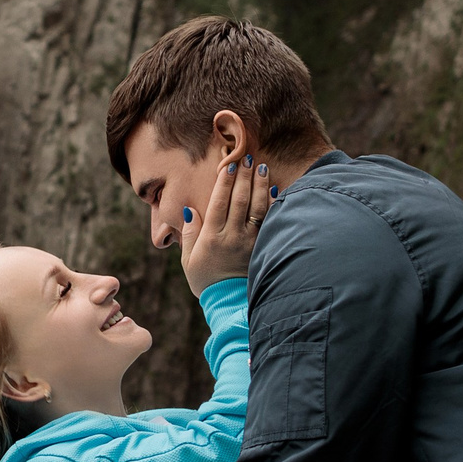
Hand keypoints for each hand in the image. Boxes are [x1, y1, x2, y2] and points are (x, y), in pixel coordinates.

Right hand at [179, 154, 271, 294]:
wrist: (229, 304)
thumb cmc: (206, 281)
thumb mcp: (189, 259)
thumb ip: (189, 233)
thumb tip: (190, 210)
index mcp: (211, 237)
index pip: (219, 202)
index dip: (225, 181)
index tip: (229, 164)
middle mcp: (232, 237)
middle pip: (239, 200)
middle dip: (244, 177)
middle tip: (248, 157)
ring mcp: (249, 242)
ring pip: (256, 208)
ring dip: (259, 185)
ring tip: (261, 167)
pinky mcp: (262, 248)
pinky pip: (268, 222)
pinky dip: (272, 204)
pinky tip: (274, 189)